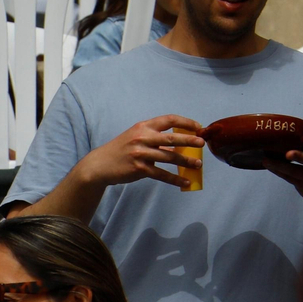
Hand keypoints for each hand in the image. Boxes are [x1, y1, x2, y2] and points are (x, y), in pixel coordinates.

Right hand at [77, 115, 205, 190]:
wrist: (100, 165)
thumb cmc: (120, 150)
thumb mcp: (135, 137)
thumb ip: (154, 138)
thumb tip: (178, 144)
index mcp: (143, 126)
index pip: (169, 119)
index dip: (185, 122)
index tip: (198, 127)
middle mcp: (143, 138)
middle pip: (172, 137)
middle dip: (190, 140)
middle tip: (202, 143)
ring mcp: (141, 153)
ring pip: (169, 157)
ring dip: (186, 161)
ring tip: (198, 164)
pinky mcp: (139, 169)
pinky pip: (162, 174)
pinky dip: (175, 178)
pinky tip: (185, 182)